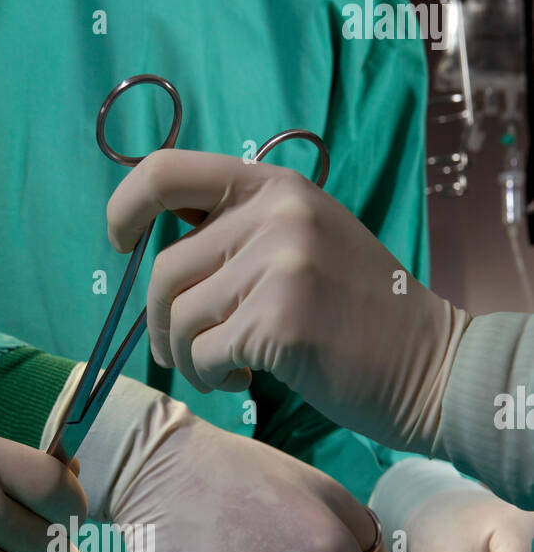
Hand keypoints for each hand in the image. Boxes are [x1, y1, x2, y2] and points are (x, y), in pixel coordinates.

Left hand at [106, 149, 468, 453]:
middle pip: (164, 269)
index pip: (167, 171)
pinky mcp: (280, 321)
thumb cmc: (357, 315)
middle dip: (159, 323)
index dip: (125, 207)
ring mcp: (280, 265)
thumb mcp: (305, 242)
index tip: (120, 243)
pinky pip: (203, 355)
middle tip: (183, 353)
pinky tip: (245, 380)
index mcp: (276, 185)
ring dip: (187, 358)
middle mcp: (277, 214)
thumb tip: (153, 249)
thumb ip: (240, 233)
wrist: (429, 365)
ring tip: (224, 369)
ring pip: (178, 318)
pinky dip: (211, 378)